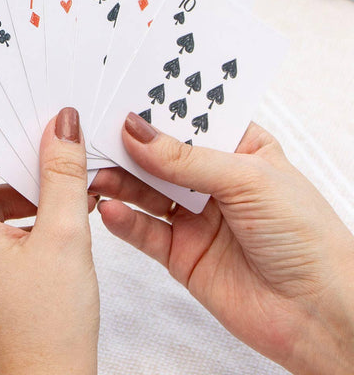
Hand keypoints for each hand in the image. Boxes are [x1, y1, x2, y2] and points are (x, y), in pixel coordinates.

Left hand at [0, 107, 98, 374]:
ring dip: (17, 198)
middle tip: (56, 156)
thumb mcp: (64, 236)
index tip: (35, 122)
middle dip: (17, 168)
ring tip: (62, 197)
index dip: (5, 134)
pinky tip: (46, 226)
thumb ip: (62, 172)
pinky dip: (7, 225)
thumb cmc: (49, 328)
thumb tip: (61, 124)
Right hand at [91, 114, 353, 374]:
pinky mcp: (180, 252)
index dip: (155, 107)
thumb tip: (134, 130)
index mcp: (238, 148)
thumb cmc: (307, 238)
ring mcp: (194, 215)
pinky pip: (143, 230)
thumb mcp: (247, 181)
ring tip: (94, 173)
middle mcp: (212, 179)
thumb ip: (185, 159)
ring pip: (143, 190)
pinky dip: (123, 219)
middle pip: (158, 153)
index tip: (116, 95)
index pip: (188, 119)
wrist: (322, 317)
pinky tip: (109, 209)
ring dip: (117, 180)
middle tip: (90, 133)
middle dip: (125, 144)